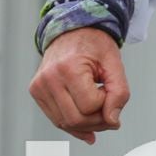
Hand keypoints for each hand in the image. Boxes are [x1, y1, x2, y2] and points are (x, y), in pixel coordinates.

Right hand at [28, 27, 128, 143]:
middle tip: (108, 109)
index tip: (107, 89)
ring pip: (65, 123)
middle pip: (75, 119)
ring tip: (97, 109)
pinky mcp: (36, 92)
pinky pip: (56, 119)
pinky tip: (86, 119)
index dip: (105, 103)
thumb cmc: (94, 45)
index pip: (90, 106)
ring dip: (86, 124)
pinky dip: (73, 123)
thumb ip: (119, 92)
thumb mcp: (114, 63)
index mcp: (68, 67)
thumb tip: (112, 122)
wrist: (72, 31)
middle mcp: (49, 78)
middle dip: (97, 121)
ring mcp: (39, 86)